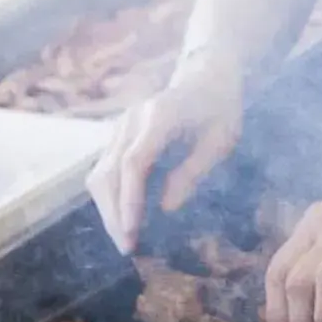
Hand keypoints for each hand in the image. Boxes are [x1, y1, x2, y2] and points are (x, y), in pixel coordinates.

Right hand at [87, 57, 244, 253]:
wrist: (204, 74)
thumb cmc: (219, 107)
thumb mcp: (221, 139)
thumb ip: (193, 171)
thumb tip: (165, 208)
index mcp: (159, 117)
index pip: (133, 162)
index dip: (129, 199)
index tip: (133, 231)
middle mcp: (131, 120)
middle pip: (108, 172)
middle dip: (114, 213)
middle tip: (128, 247)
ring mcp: (120, 127)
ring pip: (99, 174)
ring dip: (108, 210)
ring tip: (126, 239)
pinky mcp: (117, 136)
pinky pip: (104, 170)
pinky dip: (110, 198)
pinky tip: (124, 219)